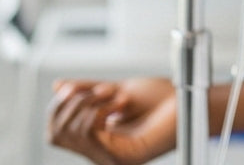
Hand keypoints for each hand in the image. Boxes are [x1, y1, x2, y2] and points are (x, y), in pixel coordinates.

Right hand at [47, 77, 177, 164]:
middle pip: (55, 133)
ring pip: (71, 132)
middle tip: (100, 90)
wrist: (188, 99)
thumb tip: (57, 86)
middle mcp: (101, 152)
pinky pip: (91, 136)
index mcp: (97, 138)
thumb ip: (85, 90)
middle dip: (72, 102)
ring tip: (115, 95)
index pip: (55, 130)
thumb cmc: (161, 98)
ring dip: (89, 103)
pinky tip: (119, 102)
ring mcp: (112, 158)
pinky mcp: (124, 158)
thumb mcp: (115, 89)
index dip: (58, 106)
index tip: (73, 87)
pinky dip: (100, 111)